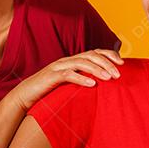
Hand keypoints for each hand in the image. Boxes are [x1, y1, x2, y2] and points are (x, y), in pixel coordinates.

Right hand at [9, 49, 123, 110]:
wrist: (25, 95)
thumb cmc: (50, 92)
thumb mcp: (70, 85)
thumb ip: (83, 80)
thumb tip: (103, 86)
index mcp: (73, 60)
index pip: (95, 52)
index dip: (109, 54)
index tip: (123, 63)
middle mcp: (67, 60)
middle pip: (91, 55)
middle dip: (107, 63)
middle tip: (119, 74)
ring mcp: (59, 67)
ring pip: (82, 63)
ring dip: (98, 70)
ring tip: (110, 78)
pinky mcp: (52, 77)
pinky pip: (69, 75)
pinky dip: (81, 78)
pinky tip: (92, 84)